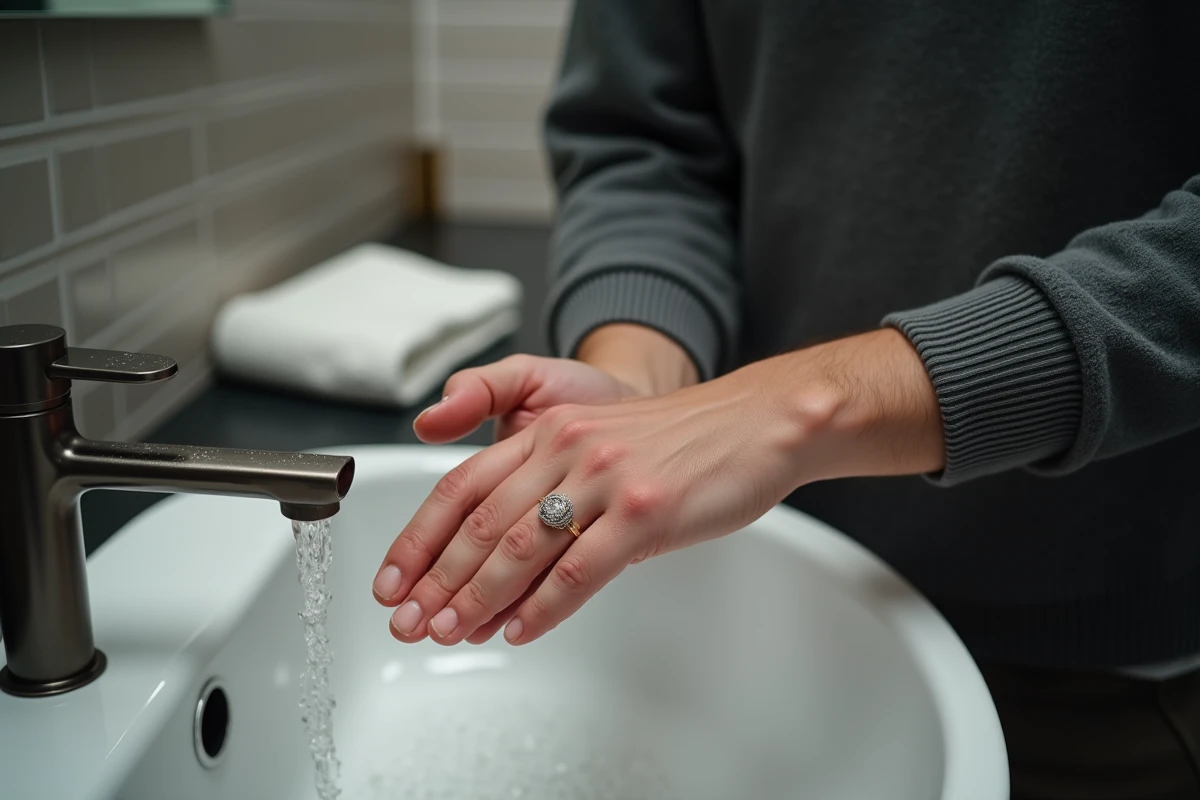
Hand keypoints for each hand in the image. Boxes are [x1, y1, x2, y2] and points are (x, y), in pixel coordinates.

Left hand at [374, 328, 942, 645]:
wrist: (757, 420)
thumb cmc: (683, 440)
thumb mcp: (599, 438)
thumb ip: (546, 480)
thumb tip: (502, 552)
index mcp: (549, 431)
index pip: (461, 486)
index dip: (419, 537)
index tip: (393, 579)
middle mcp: (567, 449)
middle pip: (480, 522)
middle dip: (437, 579)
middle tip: (409, 621)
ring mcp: (605, 479)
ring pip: (521, 548)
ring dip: (478, 598)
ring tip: (451, 633)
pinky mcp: (644, 511)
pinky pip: (579, 569)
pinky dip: (542, 607)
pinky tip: (519, 629)